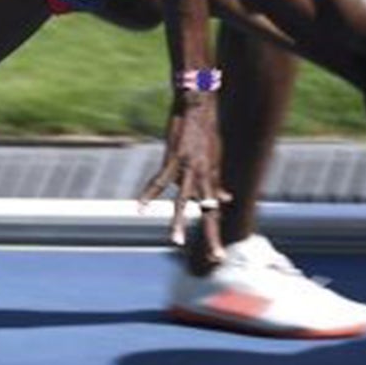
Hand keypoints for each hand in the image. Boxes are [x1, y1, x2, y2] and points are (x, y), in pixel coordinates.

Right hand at [139, 93, 230, 266]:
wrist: (199, 106)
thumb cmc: (206, 133)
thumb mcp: (216, 160)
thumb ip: (217, 182)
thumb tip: (226, 200)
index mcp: (211, 180)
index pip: (214, 212)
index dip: (215, 233)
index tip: (217, 256)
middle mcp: (204, 177)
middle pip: (208, 212)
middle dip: (211, 235)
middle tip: (216, 258)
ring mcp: (189, 169)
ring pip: (183, 201)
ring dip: (177, 221)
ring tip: (173, 241)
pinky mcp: (174, 158)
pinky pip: (159, 180)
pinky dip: (148, 193)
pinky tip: (139, 206)